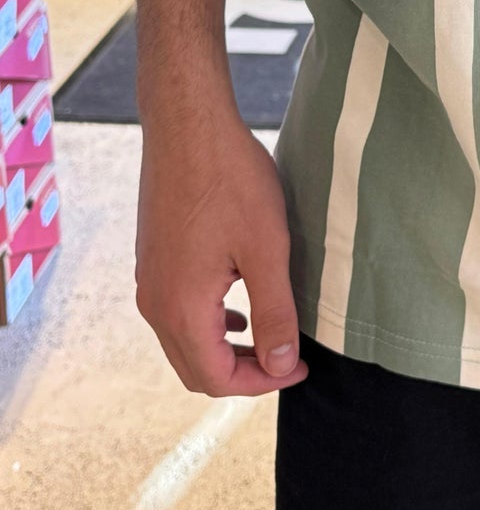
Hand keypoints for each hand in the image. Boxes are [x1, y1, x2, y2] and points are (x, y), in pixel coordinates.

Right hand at [136, 108, 307, 396]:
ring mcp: (149, 280)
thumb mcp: (266, 248)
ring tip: (270, 337)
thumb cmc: (229, 180)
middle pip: (195, 368)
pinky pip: (178, 312)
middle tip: (288, 359)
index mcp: (180, 308)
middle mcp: (155, 302)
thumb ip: (274, 312)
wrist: (187, 125)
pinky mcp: (153, 259)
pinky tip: (239, 306)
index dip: (261, 383)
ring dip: (225, 349)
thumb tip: (280, 364)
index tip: (300, 367)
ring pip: (185, 341)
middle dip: (243, 374)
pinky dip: (210, 323)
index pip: (215, 378)